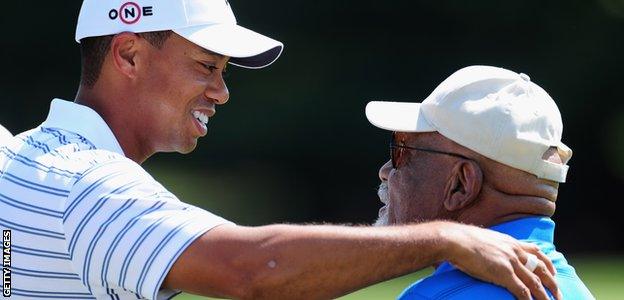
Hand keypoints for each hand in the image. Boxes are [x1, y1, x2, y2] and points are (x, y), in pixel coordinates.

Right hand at [441, 223, 561, 299]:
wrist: (455, 240)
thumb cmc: (462, 240)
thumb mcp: (483, 239)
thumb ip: (492, 246)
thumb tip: (488, 251)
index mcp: (510, 242)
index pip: (536, 251)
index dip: (547, 263)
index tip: (553, 272)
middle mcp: (514, 251)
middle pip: (541, 268)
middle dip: (552, 282)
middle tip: (559, 294)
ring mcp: (510, 262)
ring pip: (535, 282)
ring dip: (545, 295)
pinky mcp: (503, 273)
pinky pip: (522, 290)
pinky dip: (528, 299)